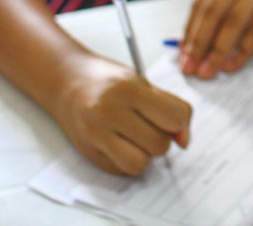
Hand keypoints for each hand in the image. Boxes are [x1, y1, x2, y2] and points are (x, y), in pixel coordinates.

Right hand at [53, 52, 191, 174]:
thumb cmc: (111, 82)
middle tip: (149, 125)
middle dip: (161, 138)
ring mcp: (95, 134)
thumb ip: (171, 107)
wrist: (68, 82)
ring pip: (141, 163)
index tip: (171, 119)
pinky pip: (123, 171)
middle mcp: (109, 112)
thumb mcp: (144, 83)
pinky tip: (122, 144)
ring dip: (146, 154)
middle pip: (159, 144)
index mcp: (129, 89)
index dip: (179, 122)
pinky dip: (129, 161)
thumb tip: (185, 142)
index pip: (173, 118)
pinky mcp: (88, 153)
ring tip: (137, 137)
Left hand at [179, 0, 252, 78]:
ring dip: (218, 50)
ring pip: (233, 19)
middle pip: (214, 10)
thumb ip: (229, 18)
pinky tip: (236, 65)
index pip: (202, 2)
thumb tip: (197, 49)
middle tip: (192, 69)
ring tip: (210, 71)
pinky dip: (244, 50)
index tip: (183, 58)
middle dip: (200, 43)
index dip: (191, 32)